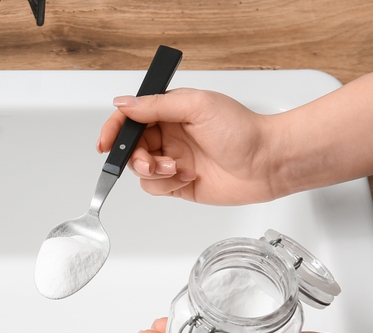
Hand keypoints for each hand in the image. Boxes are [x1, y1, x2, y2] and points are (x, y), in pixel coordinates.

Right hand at [97, 88, 283, 204]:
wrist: (266, 163)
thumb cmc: (242, 131)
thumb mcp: (196, 106)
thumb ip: (156, 105)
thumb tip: (124, 104)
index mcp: (171, 111)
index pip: (131, 118)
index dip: (114, 129)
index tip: (105, 143)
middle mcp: (169, 135)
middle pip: (131, 147)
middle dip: (136, 157)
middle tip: (152, 161)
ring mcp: (173, 160)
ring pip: (140, 170)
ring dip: (153, 172)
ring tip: (175, 169)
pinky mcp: (178, 184)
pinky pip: (154, 188)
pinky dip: (166, 185)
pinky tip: (187, 177)